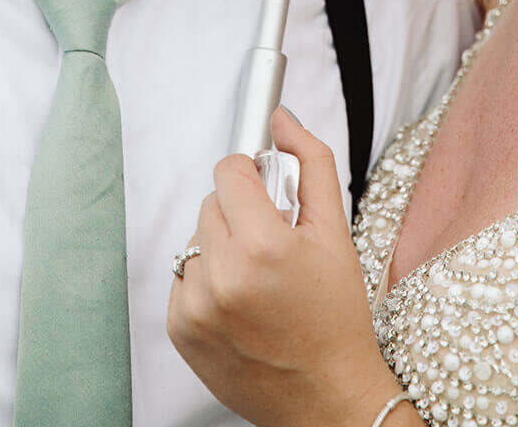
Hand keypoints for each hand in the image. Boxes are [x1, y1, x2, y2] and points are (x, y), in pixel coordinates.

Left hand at [168, 109, 401, 426]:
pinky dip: (208, 279)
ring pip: (197, 238)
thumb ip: (311, 162)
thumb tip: (281, 119)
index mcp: (263, 246)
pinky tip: (241, 301)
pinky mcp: (180, 330)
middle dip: (241, 212)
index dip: (252, 174)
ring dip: (223, 246)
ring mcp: (196, 306)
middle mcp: (222, 276)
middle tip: (273, 241)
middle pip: (212, 202)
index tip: (267, 190)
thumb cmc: (337, 318)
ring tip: (259, 277)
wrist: (326, 398)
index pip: (229, 170)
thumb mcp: (336, 232)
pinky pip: (185, 275)